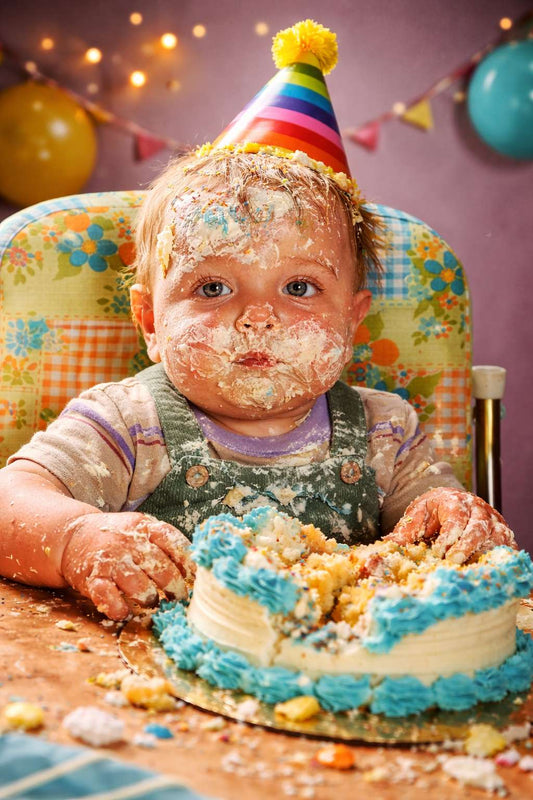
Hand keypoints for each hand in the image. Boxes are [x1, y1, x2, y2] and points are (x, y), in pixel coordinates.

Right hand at [61, 512, 194, 619]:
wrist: (73, 536)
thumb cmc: (117, 537)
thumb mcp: (141, 530)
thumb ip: (164, 544)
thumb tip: (193, 570)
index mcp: (144, 526)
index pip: (173, 541)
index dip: (187, 560)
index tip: (195, 575)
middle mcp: (128, 541)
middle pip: (161, 568)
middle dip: (174, 587)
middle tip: (178, 597)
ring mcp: (111, 560)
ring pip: (140, 587)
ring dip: (151, 599)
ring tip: (152, 601)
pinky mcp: (93, 578)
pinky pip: (110, 599)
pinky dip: (120, 609)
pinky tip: (125, 611)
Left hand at [383, 487, 515, 563]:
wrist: (452, 502)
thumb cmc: (432, 512)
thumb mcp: (417, 516)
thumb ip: (405, 531)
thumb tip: (386, 545)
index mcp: (455, 501)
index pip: (456, 516)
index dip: (449, 535)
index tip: (438, 551)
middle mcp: (476, 509)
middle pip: (478, 526)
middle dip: (466, 545)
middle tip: (454, 561)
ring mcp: (492, 521)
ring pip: (496, 535)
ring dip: (485, 552)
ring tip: (472, 569)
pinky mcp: (501, 534)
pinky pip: (505, 545)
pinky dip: (499, 557)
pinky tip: (489, 569)